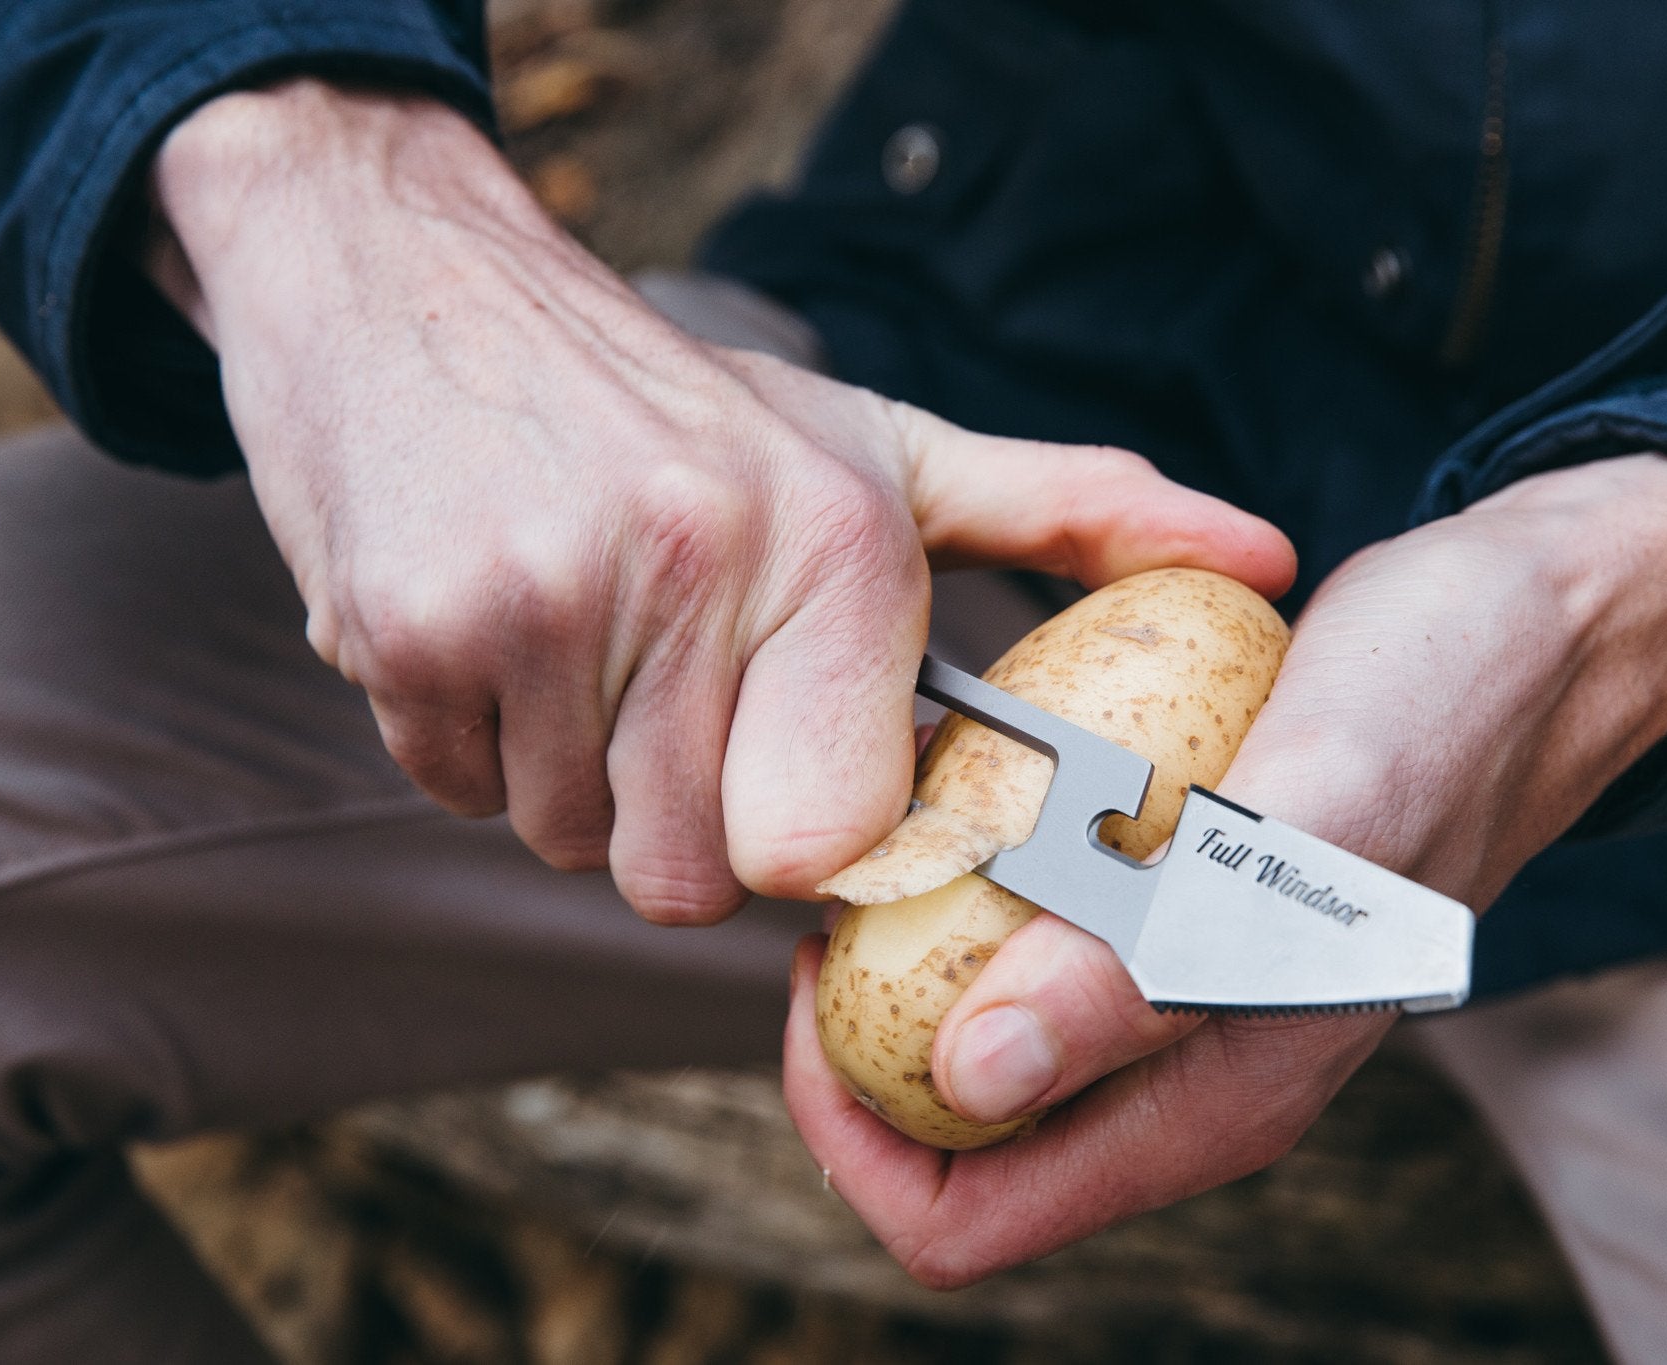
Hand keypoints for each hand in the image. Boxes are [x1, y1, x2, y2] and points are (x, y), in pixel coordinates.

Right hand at [148, 81, 1295, 918]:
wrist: (415, 278)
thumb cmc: (676, 404)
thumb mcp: (881, 445)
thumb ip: (1071, 514)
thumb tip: (1261, 556)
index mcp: (836, 542)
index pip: (836, 840)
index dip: (811, 841)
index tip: (791, 778)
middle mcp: (698, 567)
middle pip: (690, 875)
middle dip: (680, 818)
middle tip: (669, 696)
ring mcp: (541, 598)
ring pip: (569, 841)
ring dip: (573, 777)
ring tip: (582, 638)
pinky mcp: (405, 625)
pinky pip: (457, 791)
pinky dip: (470, 740)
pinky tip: (492, 622)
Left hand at [783, 453, 1666, 1283]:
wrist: (1531, 622)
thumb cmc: (1445, 708)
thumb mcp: (1302, 823)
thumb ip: (1150, 965)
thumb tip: (973, 1078)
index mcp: (1217, 1097)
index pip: (962, 1217)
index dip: (853, 1128)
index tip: (823, 975)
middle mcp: (1186, 1070)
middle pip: (951, 1137)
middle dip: (864, 1033)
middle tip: (845, 885)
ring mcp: (1178, 993)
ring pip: (980, 1028)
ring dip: (915, 946)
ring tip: (904, 822)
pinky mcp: (1175, 909)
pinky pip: (1030, 932)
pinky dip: (976, 872)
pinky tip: (971, 775)